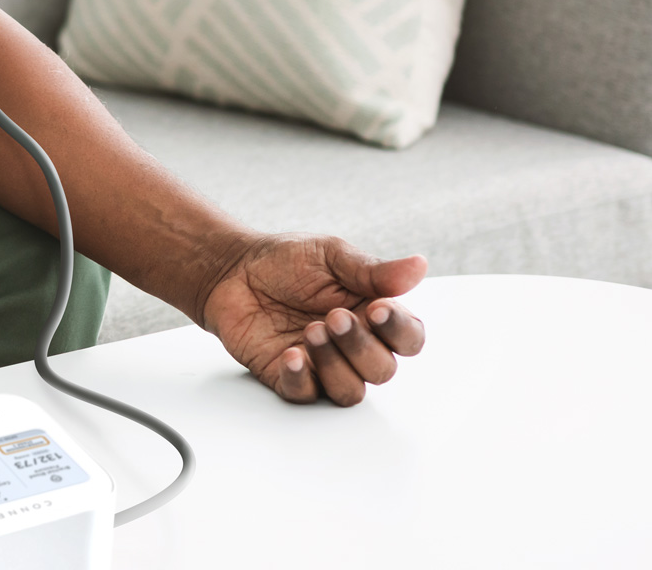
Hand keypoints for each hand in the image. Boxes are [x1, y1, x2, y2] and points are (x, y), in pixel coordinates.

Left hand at [201, 235, 427, 405]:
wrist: (232, 270)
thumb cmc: (285, 261)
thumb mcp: (330, 255)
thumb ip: (372, 270)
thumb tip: (418, 267)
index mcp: (372, 316)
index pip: (408, 338)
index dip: (400, 330)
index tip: (377, 309)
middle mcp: (353, 347)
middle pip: (382, 370)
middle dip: (361, 346)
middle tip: (333, 317)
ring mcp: (322, 366)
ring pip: (350, 391)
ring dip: (335, 364)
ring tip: (310, 330)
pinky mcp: (289, 377)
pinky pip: (306, 395)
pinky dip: (301, 379)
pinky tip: (291, 354)